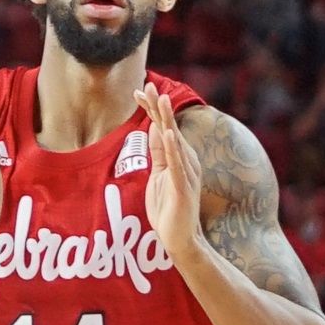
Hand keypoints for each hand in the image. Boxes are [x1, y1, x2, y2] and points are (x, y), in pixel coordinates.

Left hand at [139, 84, 205, 256]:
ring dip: (167, 120)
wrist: (180, 239)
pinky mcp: (182, 188)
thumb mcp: (159, 175)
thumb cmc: (169, 209)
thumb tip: (155, 129)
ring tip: (161, 100)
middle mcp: (186, 160)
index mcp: (179, 156)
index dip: (151, 108)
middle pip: (170, 127)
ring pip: (175, 141)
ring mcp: (186, 173)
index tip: (138, 90)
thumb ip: (158, 153)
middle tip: (147, 85)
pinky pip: (178, 165)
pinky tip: (169, 133)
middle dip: (158, 106)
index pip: (163, 126)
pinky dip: (173, 148)